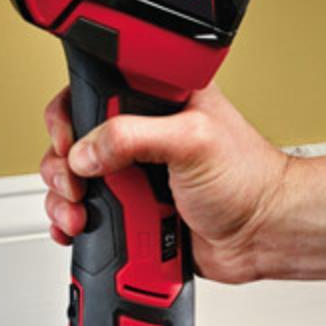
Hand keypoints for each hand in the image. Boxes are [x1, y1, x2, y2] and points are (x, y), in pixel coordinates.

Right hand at [39, 84, 289, 283]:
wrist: (263, 236)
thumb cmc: (248, 180)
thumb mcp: (192, 141)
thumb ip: (133, 136)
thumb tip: (86, 151)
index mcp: (157, 99)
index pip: (94, 90)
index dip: (71, 114)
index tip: (70, 139)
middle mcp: (141, 135)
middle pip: (74, 139)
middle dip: (62, 164)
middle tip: (77, 183)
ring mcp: (134, 175)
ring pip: (74, 180)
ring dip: (64, 198)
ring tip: (79, 212)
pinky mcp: (132, 211)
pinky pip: (88, 214)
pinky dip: (73, 223)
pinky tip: (77, 227)